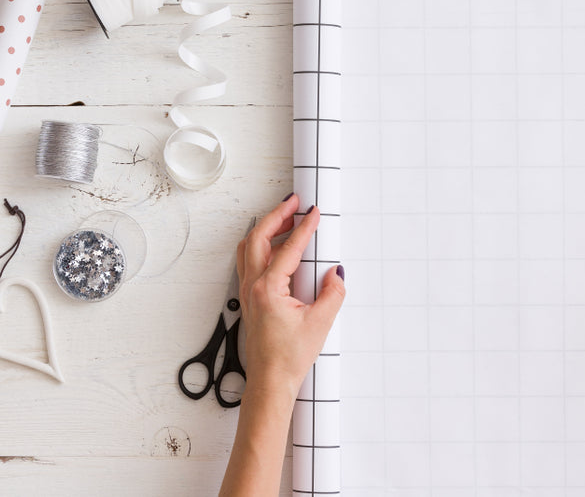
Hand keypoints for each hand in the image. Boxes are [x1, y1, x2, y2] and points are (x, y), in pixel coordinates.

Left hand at [236, 194, 344, 400]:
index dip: (304, 227)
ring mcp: (248, 292)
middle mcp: (253, 286)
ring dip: (266, 229)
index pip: (288, 248)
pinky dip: (260, 245)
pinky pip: (249, 261)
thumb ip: (333, 294)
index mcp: (268, 289)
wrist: (271, 381)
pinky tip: (276, 246)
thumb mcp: (320, 323)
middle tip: (294, 203)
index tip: (314, 213)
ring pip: (249, 248)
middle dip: (276, 216)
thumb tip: (335, 274)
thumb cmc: (288, 358)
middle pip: (258, 238)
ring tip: (285, 218)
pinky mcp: (250, 299)